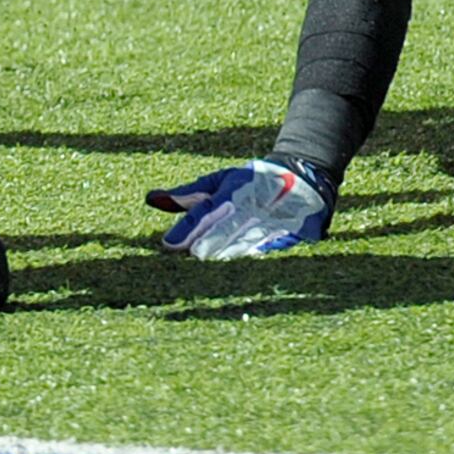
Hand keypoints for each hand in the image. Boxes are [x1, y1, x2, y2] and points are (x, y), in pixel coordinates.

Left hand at [146, 157, 332, 259]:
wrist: (303, 180)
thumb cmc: (250, 181)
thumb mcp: (219, 180)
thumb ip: (186, 194)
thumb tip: (150, 200)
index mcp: (233, 191)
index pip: (205, 212)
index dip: (187, 229)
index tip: (169, 244)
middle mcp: (252, 207)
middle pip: (223, 232)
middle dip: (205, 245)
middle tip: (189, 256)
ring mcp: (272, 223)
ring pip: (242, 246)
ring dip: (224, 256)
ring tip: (205, 266)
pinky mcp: (288, 237)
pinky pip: (264, 253)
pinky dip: (247, 260)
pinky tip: (233, 274)